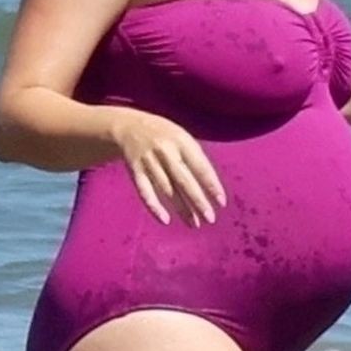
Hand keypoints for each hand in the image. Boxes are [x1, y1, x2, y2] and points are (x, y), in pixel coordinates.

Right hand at [110, 109, 227, 225]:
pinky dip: (154, 207)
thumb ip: (195, 157)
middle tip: (210, 219)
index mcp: (181, 141)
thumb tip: (211, 186)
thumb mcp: (182, 136)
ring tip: (194, 224)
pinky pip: (145, 192)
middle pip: (184, 181)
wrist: (129, 126)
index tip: (221, 203)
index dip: (212, 185)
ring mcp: (149, 162)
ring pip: (167, 190)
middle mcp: (165, 151)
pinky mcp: (135, 171)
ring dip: (181, 209)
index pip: (200, 166)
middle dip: (198, 201)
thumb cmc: (164, 135)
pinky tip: (165, 220)